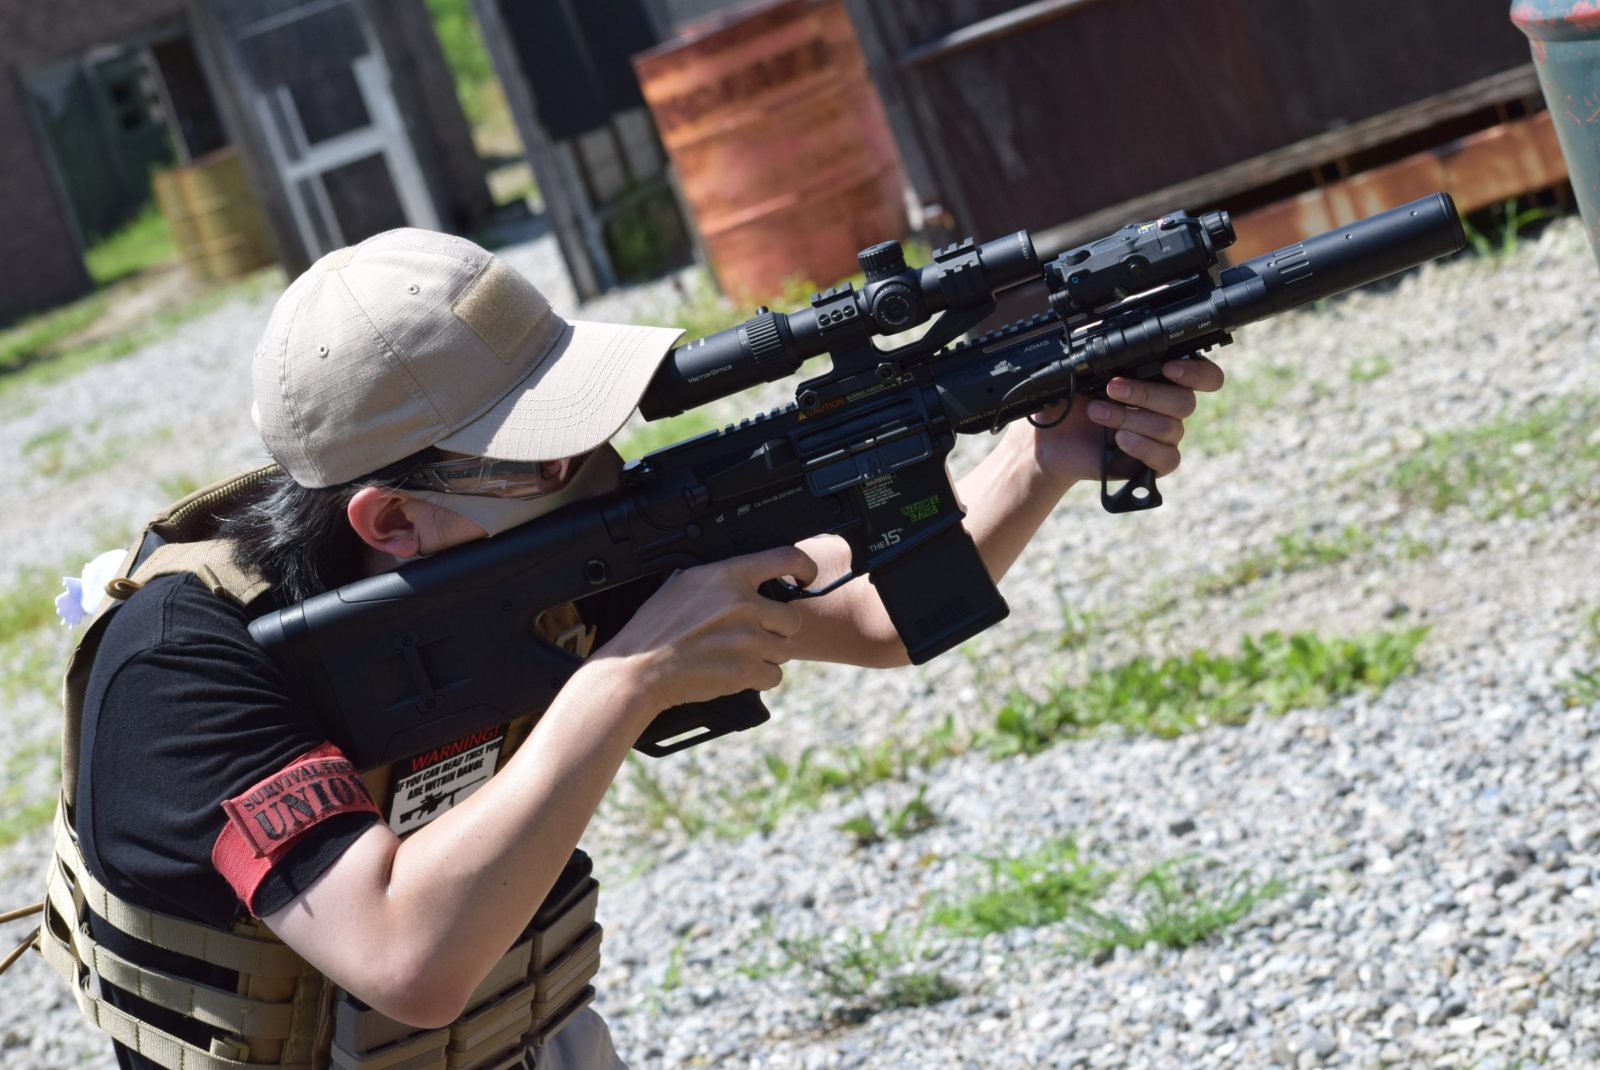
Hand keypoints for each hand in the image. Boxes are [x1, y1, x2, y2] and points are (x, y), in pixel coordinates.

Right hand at [592, 546, 818, 710]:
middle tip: (753, 635)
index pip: (786, 558)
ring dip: (767, 655)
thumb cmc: (655, 628)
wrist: (639, 670)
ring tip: (737, 655)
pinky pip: (774, 675)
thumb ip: (721, 577)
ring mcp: (748, 639)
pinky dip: (759, 678)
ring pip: (785, 649)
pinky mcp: (746, 670)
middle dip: (777, 629)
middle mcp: (743, 604)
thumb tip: (750, 574)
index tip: (805, 577)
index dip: (804, 567)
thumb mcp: (683, 584)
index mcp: (728, 575)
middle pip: (791, 617)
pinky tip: (736, 672)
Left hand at [1030, 358, 1225, 482]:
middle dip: (1145, 393)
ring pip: (1170, 427)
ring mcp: (1163, 437)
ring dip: (1130, 417)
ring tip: (1097, 413)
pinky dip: (1142, 447)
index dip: (1197, 372)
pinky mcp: (1154, 463)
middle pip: (1185, 401)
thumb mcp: (1082, 374)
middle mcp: (1168, 407)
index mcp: (1161, 380)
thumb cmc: (1071, 402)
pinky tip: (1118, 440)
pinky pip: (1168, 458)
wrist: (1051, 439)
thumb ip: (1102, 358)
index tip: (1168, 367)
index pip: (1204, 376)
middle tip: (1112, 388)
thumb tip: (1105, 343)